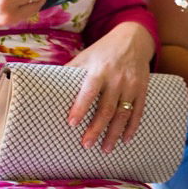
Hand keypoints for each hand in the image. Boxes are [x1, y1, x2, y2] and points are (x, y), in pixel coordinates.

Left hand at [65, 22, 154, 151]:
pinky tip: (125, 140)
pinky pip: (138, 111)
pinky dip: (132, 127)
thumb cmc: (103, 51)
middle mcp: (117, 78)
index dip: (80, 107)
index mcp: (100, 69)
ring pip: (123, 114)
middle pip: (106, 108)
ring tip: (105, 149)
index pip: (89, 91)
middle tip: (86, 145)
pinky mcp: (142, 89)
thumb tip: (45, 85)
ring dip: (114, 133)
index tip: (72, 124)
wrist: (133, 39)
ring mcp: (131, 84)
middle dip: (96, 129)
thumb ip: (70, 71)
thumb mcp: (85, 56)